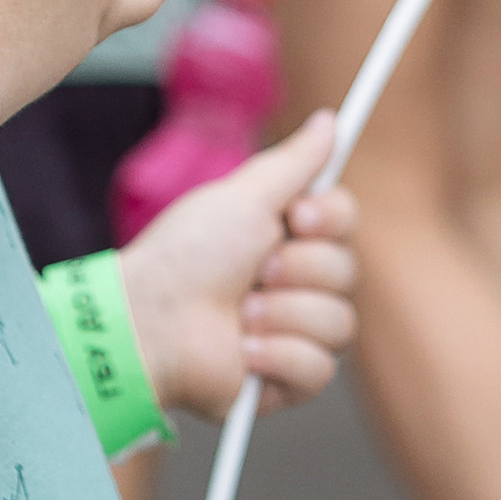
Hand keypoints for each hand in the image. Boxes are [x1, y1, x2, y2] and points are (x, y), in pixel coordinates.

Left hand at [114, 111, 358, 419]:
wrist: (150, 321)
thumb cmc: (186, 254)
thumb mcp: (242, 196)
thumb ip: (294, 162)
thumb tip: (331, 119)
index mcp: (288, 237)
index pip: (346, 222)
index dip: (331, 219)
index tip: (297, 217)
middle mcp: (298, 283)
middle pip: (350, 272)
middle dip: (299, 270)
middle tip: (255, 271)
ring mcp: (294, 333)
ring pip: (341, 323)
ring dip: (284, 314)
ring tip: (240, 314)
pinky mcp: (286, 380)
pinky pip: (320, 369)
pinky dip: (278, 356)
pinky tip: (244, 350)